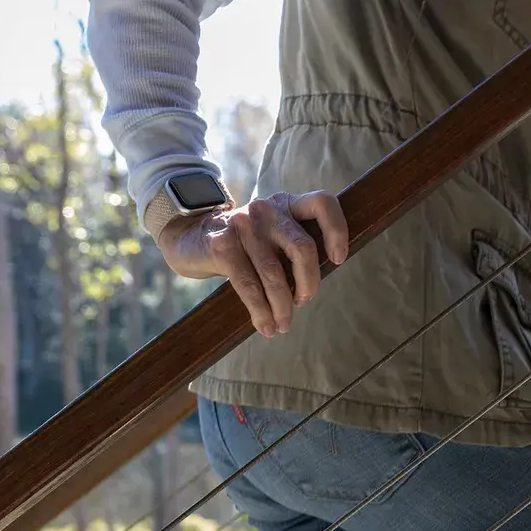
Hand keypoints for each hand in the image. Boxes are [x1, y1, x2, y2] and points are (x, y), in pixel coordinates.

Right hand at [157, 190, 348, 337]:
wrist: (191, 238)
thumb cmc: (244, 246)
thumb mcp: (272, 237)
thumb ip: (294, 248)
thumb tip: (316, 285)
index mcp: (286, 204)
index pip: (323, 203)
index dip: (337, 231)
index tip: (339, 259)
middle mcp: (267, 210)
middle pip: (303, 249)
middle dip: (309, 284)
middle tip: (303, 302)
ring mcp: (244, 225)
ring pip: (275, 274)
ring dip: (282, 307)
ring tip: (283, 325)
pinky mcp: (223, 245)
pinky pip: (249, 286)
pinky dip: (261, 312)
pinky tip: (265, 326)